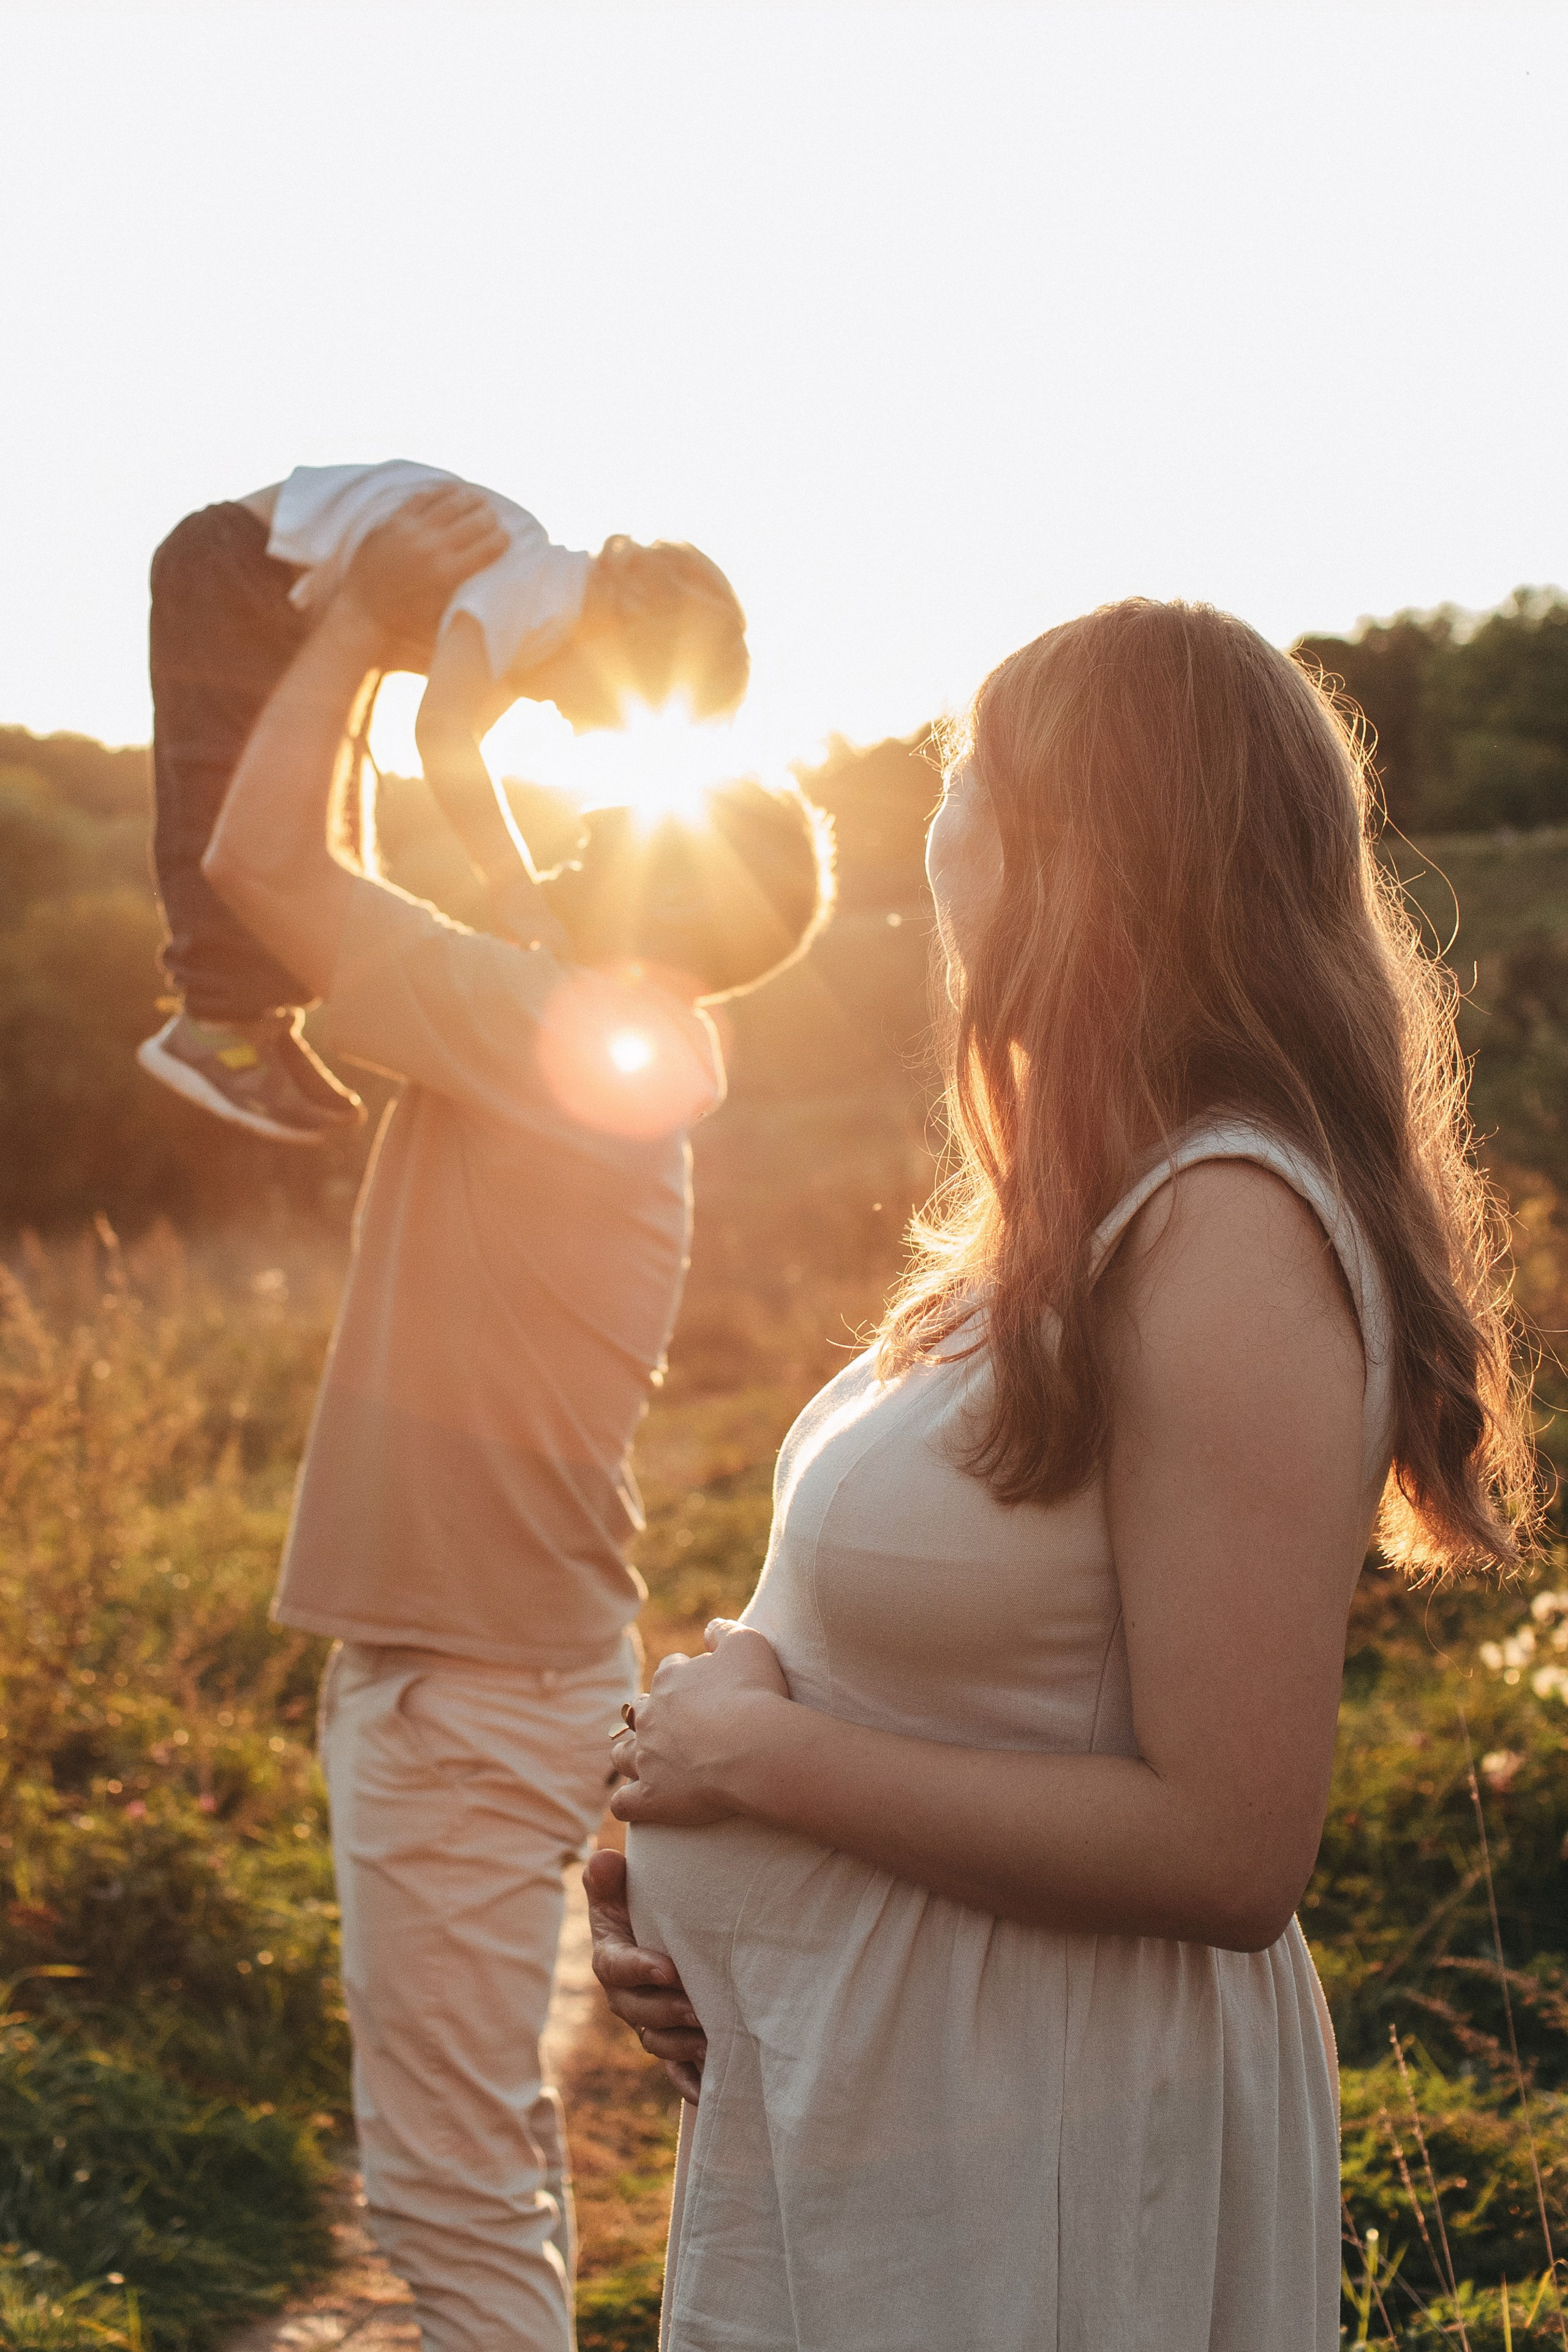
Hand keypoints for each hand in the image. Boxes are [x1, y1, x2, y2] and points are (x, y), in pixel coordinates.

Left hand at [341, 485, 508, 664]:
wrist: (361, 611)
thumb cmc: (404, 620)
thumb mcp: (441, 613)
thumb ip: (463, 594)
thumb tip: (486, 581)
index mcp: (448, 574)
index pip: (488, 548)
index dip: (502, 539)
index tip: (507, 536)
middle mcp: (433, 548)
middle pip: (474, 522)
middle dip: (489, 517)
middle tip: (494, 516)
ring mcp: (411, 531)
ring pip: (450, 503)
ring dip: (469, 498)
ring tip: (479, 497)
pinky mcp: (393, 521)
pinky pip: (422, 498)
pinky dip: (440, 492)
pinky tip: (450, 490)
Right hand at [584, 1847, 705, 2103]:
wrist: (667, 1935)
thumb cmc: (642, 1906)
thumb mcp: (622, 1891)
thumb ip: (609, 1878)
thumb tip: (604, 1859)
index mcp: (612, 1956)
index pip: (616, 1966)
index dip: (639, 1969)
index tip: (669, 1968)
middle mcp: (626, 1995)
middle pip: (636, 2010)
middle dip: (665, 2011)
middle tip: (695, 2007)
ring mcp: (648, 2022)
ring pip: (656, 2040)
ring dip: (679, 2044)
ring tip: (709, 2039)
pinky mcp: (672, 2045)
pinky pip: (675, 2070)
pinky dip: (689, 2082)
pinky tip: (708, 2091)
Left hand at [609, 1620, 789, 1828]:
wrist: (753, 1747)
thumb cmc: (755, 1694)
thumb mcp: (748, 1643)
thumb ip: (725, 1631)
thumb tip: (710, 1628)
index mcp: (671, 1678)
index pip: (670, 1670)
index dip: (685, 1678)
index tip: (702, 1690)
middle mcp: (650, 1715)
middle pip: (639, 1711)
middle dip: (651, 1716)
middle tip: (677, 1729)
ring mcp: (645, 1758)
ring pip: (622, 1754)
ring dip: (631, 1755)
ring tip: (647, 1763)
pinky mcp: (649, 1796)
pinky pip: (623, 1803)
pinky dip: (629, 1802)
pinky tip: (638, 1803)